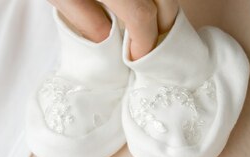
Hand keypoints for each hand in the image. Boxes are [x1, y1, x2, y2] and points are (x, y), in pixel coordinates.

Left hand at [47, 0, 178, 59]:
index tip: (138, 57)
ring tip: (146, 27)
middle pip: (165, 1)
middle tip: (148, 46)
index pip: (141, 16)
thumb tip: (110, 42)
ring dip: (163, 9)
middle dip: (163, 27)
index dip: (145, 42)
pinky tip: (143, 5)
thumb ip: (85, 20)